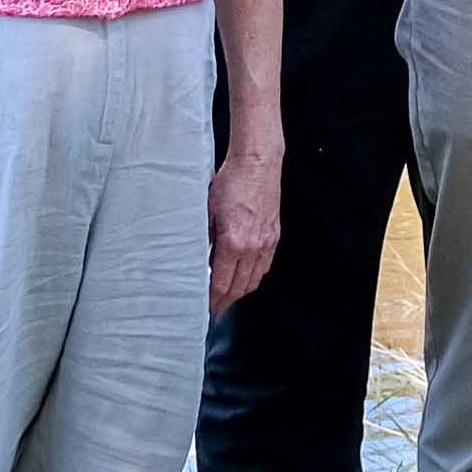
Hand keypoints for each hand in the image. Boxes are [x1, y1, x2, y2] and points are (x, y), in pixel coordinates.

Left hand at [207, 139, 282, 311]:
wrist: (257, 164)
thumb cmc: (231, 182)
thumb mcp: (206, 210)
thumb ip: (204, 239)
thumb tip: (197, 260)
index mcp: (234, 242)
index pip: (223, 284)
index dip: (213, 300)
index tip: (205, 307)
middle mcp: (253, 247)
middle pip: (240, 288)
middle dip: (226, 301)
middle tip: (213, 308)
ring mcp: (267, 243)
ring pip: (254, 280)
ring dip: (240, 291)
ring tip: (227, 296)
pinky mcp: (274, 236)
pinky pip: (264, 266)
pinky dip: (253, 276)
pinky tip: (244, 275)